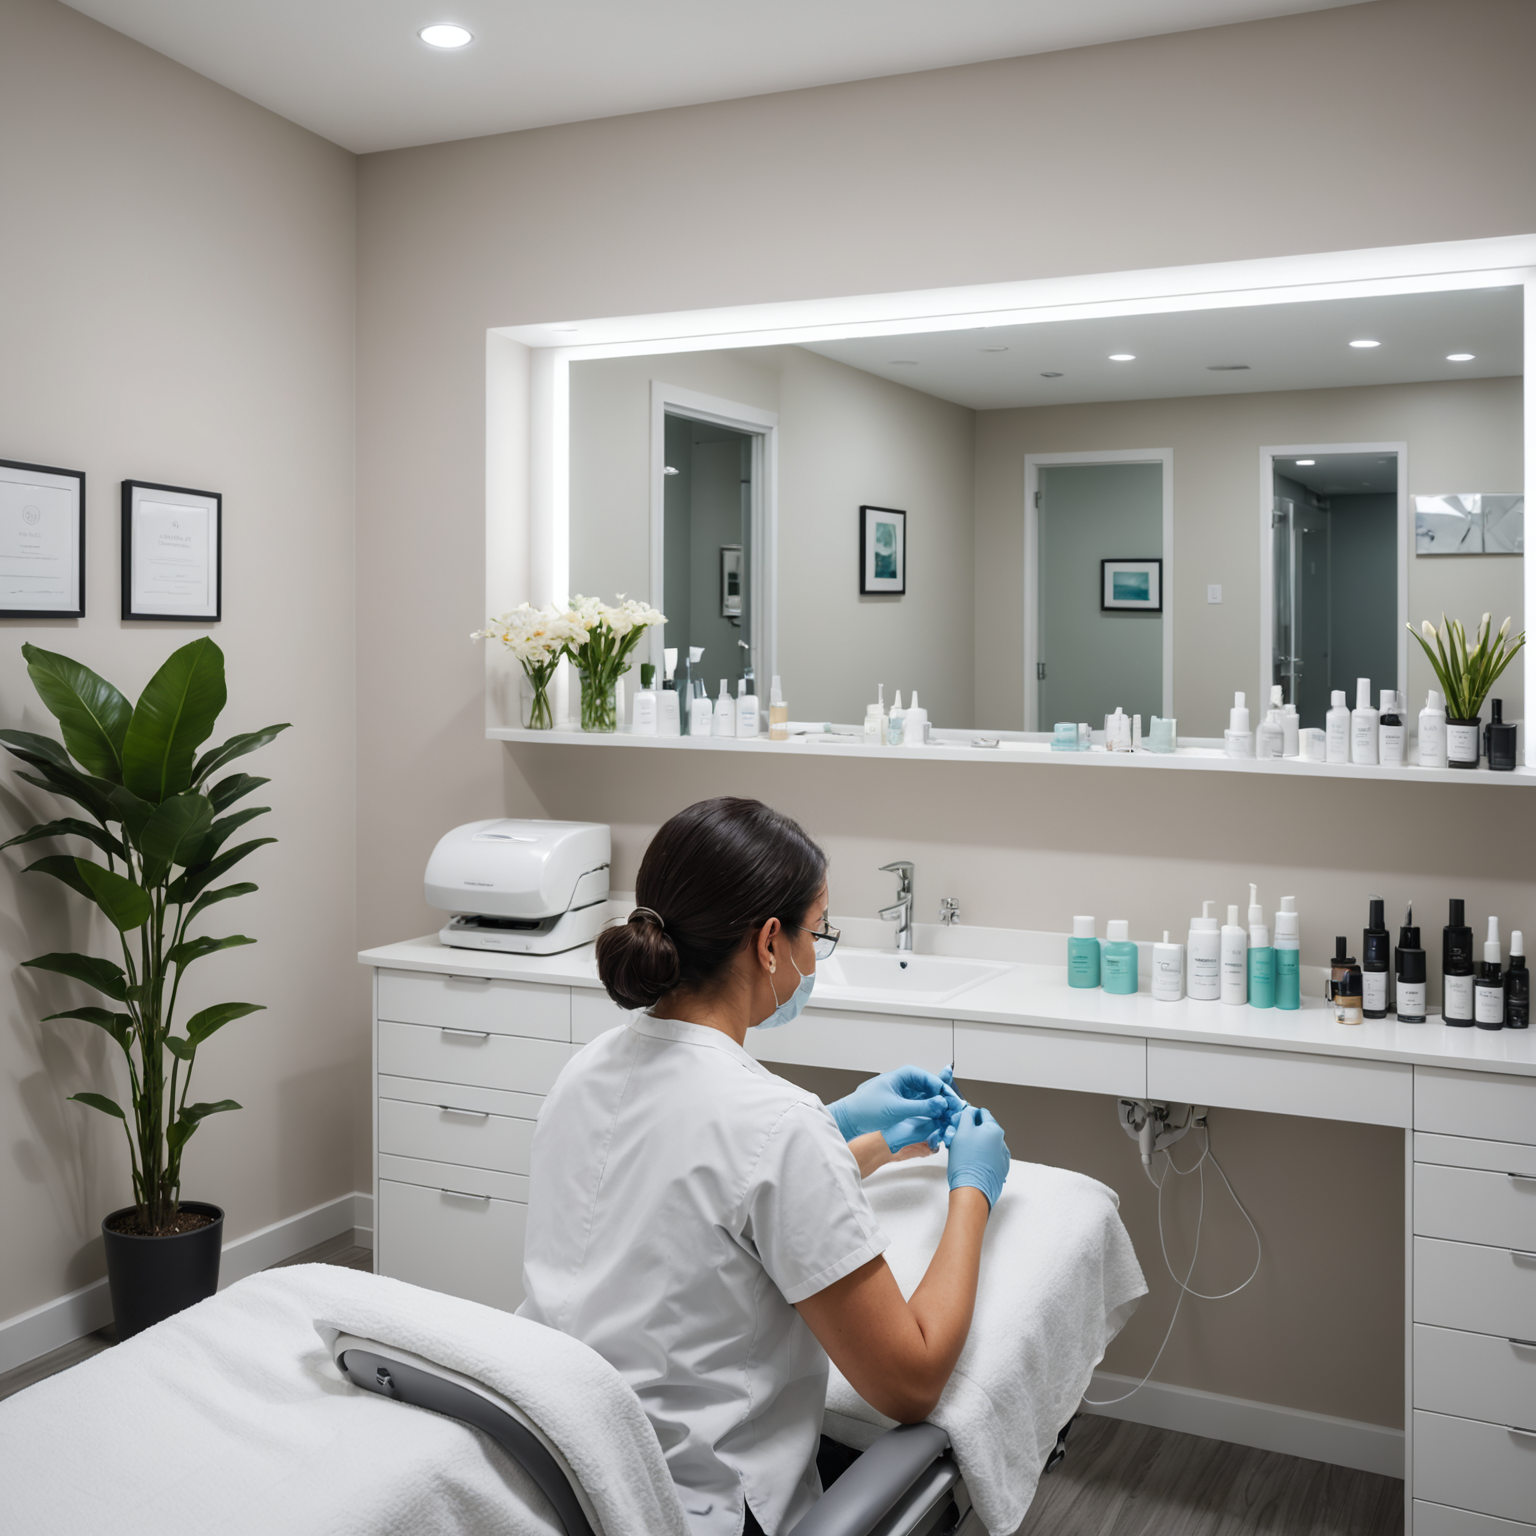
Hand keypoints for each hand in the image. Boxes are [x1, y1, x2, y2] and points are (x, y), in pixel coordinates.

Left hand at [829, 1065, 963, 1150]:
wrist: (849, 1119)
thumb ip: (921, 1106)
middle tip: (954, 1113)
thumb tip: (941, 1104)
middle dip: (944, 1101)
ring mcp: (906, 1094)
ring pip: (929, 1099)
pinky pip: (923, 1108)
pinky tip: (938, 1122)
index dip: (945, 1092)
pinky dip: (931, 1114)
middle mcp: (907, 1082)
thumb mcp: (897, 1108)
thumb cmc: (865, 1108)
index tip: (954, 1104)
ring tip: (948, 1120)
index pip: (932, 1080)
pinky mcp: (904, 1106)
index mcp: (905, 1075)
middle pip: (933, 1089)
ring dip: (939, 1109)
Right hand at [946, 1106, 1009, 1208]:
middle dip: (972, 1131)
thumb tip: (970, 1111)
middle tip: (958, 1138)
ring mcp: (1002, 1157)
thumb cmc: (966, 1163)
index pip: (982, 1113)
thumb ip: (966, 1116)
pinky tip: (972, 1163)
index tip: (961, 1121)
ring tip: (963, 1154)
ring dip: (977, 1144)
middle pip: (985, 1129)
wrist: (972, 1190)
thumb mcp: (962, 1132)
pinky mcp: (1000, 1170)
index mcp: (994, 1130)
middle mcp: (1002, 1142)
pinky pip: (990, 1157)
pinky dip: (982, 1157)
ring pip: (987, 1144)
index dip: (969, 1115)